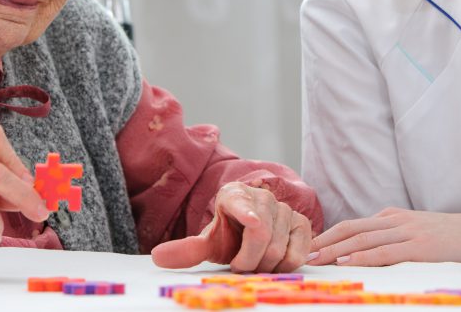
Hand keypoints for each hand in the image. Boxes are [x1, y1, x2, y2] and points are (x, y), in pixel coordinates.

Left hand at [150, 182, 312, 272]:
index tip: (251, 223)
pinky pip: (298, 252)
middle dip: (248, 261)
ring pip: (279, 248)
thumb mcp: (208, 242)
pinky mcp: (302, 222)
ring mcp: (285, 208)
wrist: (250, 231)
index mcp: (233, 195)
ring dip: (266, 266)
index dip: (246, 213)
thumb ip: (187, 250)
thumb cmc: (229, 235)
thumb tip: (158, 257)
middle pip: (261, 237)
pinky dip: (286, 265)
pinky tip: (275, 261)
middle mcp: (262, 197)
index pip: (240, 203)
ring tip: (256, 262)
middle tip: (241, 265)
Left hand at [307, 207, 460, 265]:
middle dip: (324, 241)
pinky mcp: (420, 247)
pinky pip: (385, 251)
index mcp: (393, 217)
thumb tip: (368, 249)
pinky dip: (363, 256)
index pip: (353, 225)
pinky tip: (348, 261)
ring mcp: (408, 232)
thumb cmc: (454, 238)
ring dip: (336, 250)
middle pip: (351, 229)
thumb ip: (394, 236)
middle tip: (303, 253)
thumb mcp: (419, 231)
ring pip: (362, 239)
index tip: (309, 246)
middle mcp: (396, 221)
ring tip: (316, 259)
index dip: (329, 235)